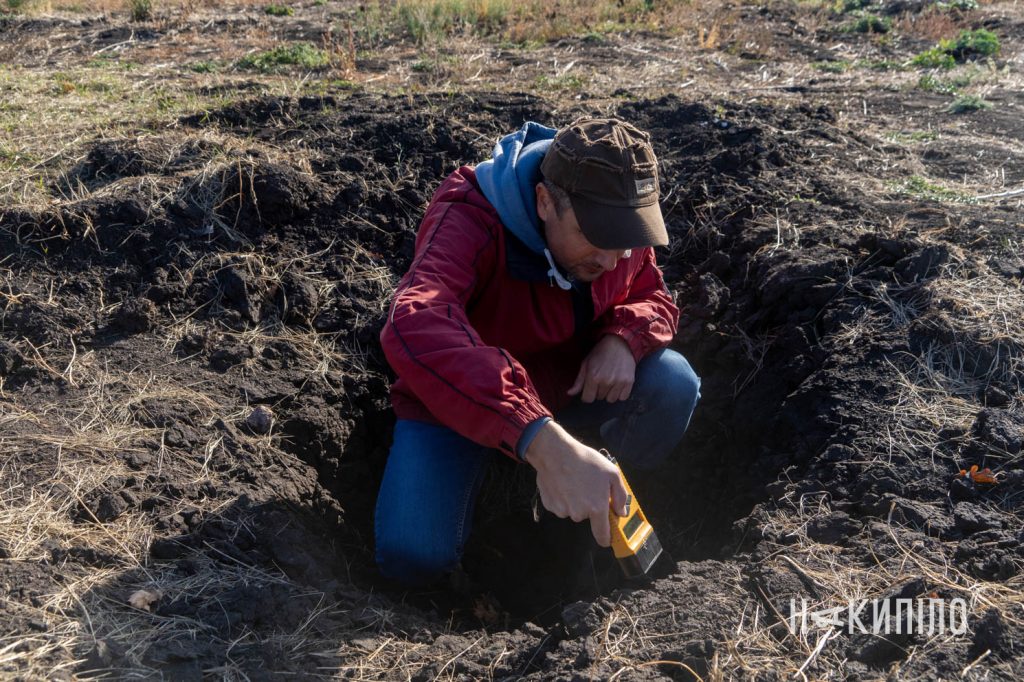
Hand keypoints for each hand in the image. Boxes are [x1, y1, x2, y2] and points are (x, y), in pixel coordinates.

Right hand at [524, 421, 629, 546]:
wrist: (555, 452)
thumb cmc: (584, 461)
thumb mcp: (612, 473)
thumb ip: (620, 496)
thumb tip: (621, 512)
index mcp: (596, 507)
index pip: (602, 535)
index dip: (607, 539)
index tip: (609, 538)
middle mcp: (579, 513)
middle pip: (587, 517)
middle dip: (590, 506)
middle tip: (589, 488)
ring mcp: (563, 510)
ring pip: (573, 510)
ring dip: (575, 501)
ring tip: (575, 481)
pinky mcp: (550, 505)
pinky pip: (560, 506)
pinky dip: (563, 497)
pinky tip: (564, 483)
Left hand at [567, 334, 635, 402]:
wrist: (619, 342)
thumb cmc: (600, 352)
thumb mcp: (586, 363)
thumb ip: (578, 381)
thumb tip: (570, 393)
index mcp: (593, 377)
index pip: (587, 399)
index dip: (587, 394)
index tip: (589, 388)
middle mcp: (606, 382)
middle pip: (599, 398)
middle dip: (598, 391)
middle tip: (601, 379)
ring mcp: (619, 382)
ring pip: (611, 399)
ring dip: (609, 393)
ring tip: (610, 382)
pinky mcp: (629, 382)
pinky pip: (622, 397)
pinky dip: (620, 393)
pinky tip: (618, 384)